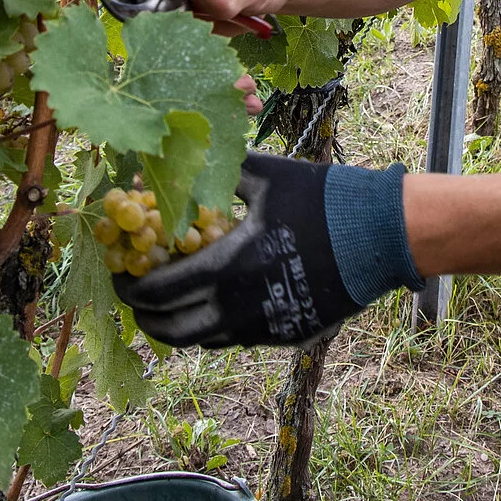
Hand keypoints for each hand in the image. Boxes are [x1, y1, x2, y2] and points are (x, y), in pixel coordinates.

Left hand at [112, 154, 420, 347]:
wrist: (382, 235)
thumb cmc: (321, 199)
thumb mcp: (265, 176)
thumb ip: (218, 171)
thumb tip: (181, 159)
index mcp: (227, 267)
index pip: (159, 290)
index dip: (131, 287)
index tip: (119, 276)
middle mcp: (240, 308)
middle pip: (173, 328)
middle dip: (145, 316)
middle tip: (134, 299)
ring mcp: (264, 328)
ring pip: (204, 341)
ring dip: (177, 327)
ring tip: (167, 308)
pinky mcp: (286, 335)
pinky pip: (236, 339)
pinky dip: (213, 327)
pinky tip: (211, 307)